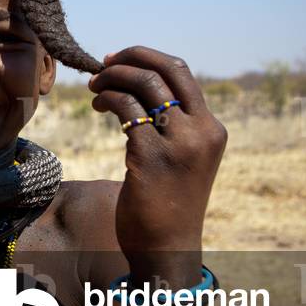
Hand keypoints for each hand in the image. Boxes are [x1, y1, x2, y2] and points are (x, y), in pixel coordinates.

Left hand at [88, 46, 226, 284]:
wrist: (167, 249)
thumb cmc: (167, 204)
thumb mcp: (183, 158)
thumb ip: (173, 125)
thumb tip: (139, 87)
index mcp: (212, 128)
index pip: (182, 72)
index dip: (147, 57)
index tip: (118, 59)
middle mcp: (201, 132)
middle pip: (165, 69)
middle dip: (129, 57)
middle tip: (102, 64)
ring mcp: (179, 144)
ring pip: (143, 84)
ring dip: (111, 79)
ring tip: (94, 89)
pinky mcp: (151, 156)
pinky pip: (125, 109)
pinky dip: (107, 99)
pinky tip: (98, 106)